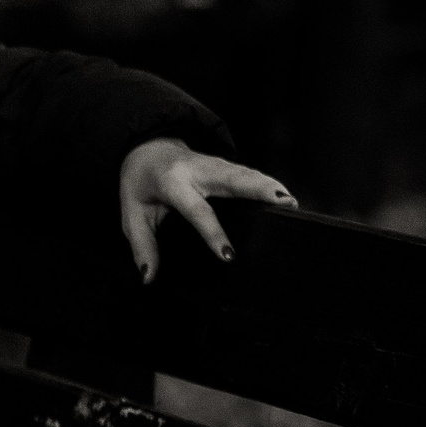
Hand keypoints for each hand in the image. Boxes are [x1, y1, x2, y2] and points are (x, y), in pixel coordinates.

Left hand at [119, 137, 294, 283]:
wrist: (146, 149)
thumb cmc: (140, 185)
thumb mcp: (132, 215)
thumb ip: (142, 246)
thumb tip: (147, 277)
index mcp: (172, 183)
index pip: (197, 210)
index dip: (213, 233)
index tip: (228, 255)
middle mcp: (198, 170)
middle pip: (232, 179)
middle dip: (259, 189)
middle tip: (284, 203)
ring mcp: (215, 164)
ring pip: (246, 174)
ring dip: (271, 185)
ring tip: (293, 203)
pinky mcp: (226, 166)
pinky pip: (249, 174)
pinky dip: (269, 183)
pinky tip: (286, 196)